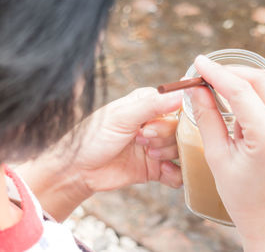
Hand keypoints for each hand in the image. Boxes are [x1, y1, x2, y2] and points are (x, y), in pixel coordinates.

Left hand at [17, 87, 182, 219]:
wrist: (78, 171)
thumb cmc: (93, 137)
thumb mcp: (121, 116)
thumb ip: (152, 105)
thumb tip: (182, 93)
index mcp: (149, 105)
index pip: (178, 106)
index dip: (170, 118)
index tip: (150, 126)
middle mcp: (156, 124)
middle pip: (181, 129)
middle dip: (165, 137)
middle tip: (143, 140)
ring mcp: (157, 147)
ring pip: (181, 149)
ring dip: (167, 154)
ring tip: (148, 154)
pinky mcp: (156, 169)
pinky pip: (179, 173)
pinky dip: (176, 174)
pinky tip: (163, 171)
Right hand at [189, 56, 264, 251]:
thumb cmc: (241, 195)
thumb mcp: (217, 156)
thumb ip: (206, 117)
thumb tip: (196, 87)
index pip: (241, 91)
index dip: (217, 72)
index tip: (199, 61)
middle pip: (262, 81)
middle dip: (232, 73)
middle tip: (208, 74)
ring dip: (246, 90)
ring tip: (229, 116)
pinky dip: (261, 103)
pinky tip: (249, 124)